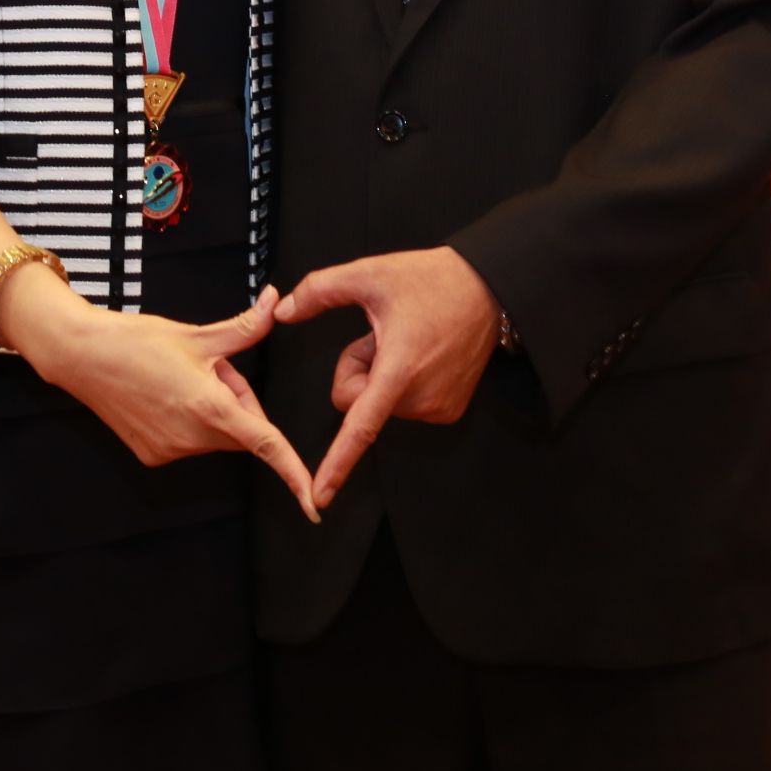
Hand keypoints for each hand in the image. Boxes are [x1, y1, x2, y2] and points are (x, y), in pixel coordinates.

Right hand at [1, 275, 319, 521]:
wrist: (83, 356)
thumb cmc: (138, 341)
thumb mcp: (198, 334)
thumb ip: (247, 327)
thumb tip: (277, 301)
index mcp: (210, 408)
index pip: (265, 443)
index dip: (294, 473)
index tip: (314, 504)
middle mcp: (191, 437)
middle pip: (241, 428)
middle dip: (237, 399)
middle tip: (211, 367)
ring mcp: (170, 450)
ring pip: (216, 435)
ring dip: (213, 410)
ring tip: (179, 378)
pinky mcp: (153, 455)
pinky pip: (190, 442)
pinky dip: (190, 421)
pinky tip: (163, 394)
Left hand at [279, 247, 501, 511]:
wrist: (487, 287)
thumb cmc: (432, 280)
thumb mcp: (369, 274)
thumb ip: (320, 290)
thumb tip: (284, 310)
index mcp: (399, 369)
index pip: (360, 427)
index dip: (337, 464)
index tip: (320, 495)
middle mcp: (421, 397)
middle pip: (356, 402)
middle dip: (358, 371)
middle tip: (382, 335)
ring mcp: (438, 407)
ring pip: (380, 404)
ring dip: (382, 375)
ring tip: (407, 341)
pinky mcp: (449, 410)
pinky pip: (404, 404)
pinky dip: (403, 382)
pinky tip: (422, 352)